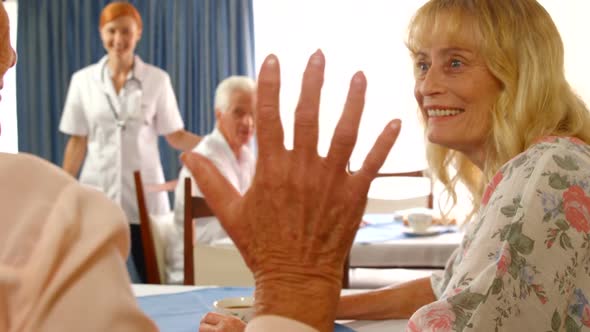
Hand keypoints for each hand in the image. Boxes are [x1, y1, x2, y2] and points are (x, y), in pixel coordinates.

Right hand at [182, 50, 400, 330]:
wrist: (295, 278)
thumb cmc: (263, 247)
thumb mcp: (230, 213)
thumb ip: (211, 180)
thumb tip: (188, 155)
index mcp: (271, 170)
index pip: (269, 117)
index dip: (270, 85)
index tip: (273, 60)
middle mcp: (302, 169)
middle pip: (308, 116)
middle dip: (313, 82)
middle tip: (318, 56)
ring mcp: (330, 181)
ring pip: (345, 133)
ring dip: (353, 102)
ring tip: (359, 76)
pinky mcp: (353, 196)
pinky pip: (372, 164)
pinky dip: (384, 143)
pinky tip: (395, 122)